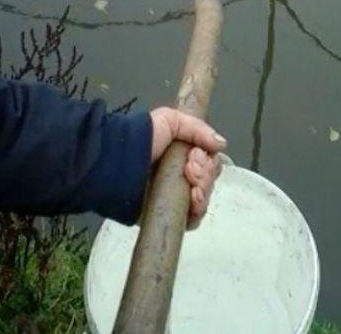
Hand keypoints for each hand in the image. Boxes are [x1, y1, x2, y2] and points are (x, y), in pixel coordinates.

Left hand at [150, 107, 225, 223]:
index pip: (210, 162)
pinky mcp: (169, 216)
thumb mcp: (170, 120)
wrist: (118, 162)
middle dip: (205, 173)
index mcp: (184, 155)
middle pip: (210, 180)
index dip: (208, 161)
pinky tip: (192, 200)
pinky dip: (197, 211)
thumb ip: (198, 129)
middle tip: (190, 168)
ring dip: (204, 190)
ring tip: (191, 185)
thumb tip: (222, 144)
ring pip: (205, 199)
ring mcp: (176, 198)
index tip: (195, 155)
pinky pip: (193, 220)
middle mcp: (182, 177)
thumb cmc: (142, 138)